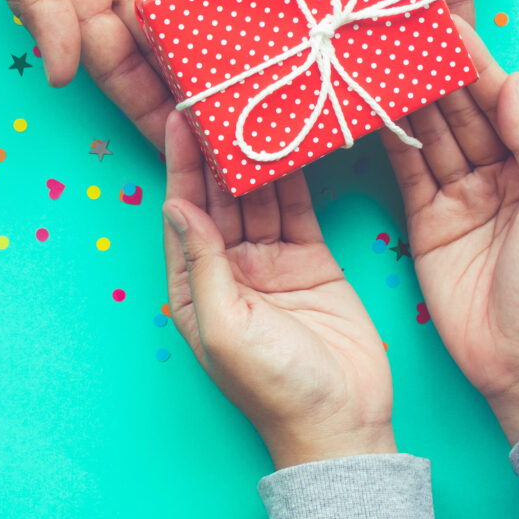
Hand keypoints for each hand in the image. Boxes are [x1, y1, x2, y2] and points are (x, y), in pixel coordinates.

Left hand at [161, 112, 393, 468]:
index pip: (181, 212)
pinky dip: (295, 176)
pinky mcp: (313, 261)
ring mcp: (270, 263)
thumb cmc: (274, 387)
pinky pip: (298, 209)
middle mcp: (228, 269)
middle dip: (215, 148)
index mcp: (192, 286)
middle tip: (216, 94)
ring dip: (254, 155)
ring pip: (258, 196)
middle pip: (217, 197)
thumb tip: (175, 204)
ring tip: (254, 103)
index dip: (178, 165)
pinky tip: (293, 138)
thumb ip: (203, 263)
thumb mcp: (224, 325)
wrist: (343, 425)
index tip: (177, 116)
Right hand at [383, 18, 518, 443]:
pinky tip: (367, 109)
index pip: (498, 101)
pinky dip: (386, 141)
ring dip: (403, 98)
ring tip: (372, 58)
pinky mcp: (423, 224)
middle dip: (430, 70)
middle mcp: (496, 174)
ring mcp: (457, 198)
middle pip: (458, 111)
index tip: (441, 21)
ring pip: (427, 136)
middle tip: (393, 29)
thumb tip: (513, 82)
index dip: (471, 61)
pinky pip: (404, 172)